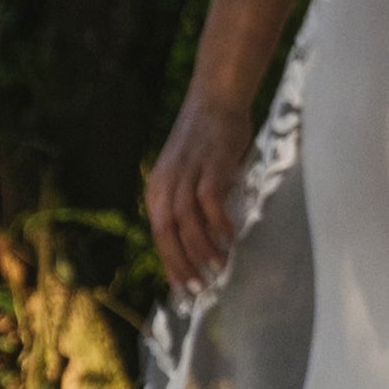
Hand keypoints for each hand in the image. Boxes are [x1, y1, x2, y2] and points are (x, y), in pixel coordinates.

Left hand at [144, 86, 251, 297]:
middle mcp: (166, 183)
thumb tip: (202, 242)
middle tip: (200, 287)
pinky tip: (230, 236)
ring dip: (202, 248)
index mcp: (157, 189)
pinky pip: (209, 202)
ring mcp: (186, 173)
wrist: (215, 99)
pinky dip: (218, 222)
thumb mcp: (187, 175)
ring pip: (186, 221)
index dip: (170, 264)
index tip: (184, 289)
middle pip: (167, 232)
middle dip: (182, 263)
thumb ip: (189, 204)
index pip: (158, 235)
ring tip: (219, 267)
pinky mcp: (209, 165)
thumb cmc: (206, 141)